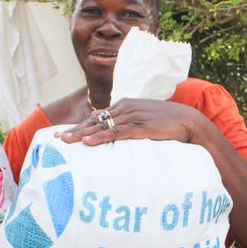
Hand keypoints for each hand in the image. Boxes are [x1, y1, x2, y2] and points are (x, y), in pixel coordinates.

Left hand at [56, 98, 204, 145]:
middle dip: (75, 129)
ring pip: (102, 126)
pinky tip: (88, 143)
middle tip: (57, 138)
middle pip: (95, 120)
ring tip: (66, 142)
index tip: (65, 133)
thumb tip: (118, 133)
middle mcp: (126, 108)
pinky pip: (116, 133)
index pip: (98, 116)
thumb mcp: (146, 120)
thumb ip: (131, 123)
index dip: (81, 125)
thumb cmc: (169, 123)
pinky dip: (100, 138)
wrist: (189, 121)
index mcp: (126, 104)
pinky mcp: (141, 127)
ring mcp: (133, 116)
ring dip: (82, 134)